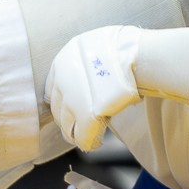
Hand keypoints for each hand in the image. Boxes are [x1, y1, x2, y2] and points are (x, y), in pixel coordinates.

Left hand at [46, 26, 188, 149]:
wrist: (135, 55)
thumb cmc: (124, 47)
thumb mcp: (92, 46)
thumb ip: (84, 62)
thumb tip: (89, 70)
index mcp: (62, 62)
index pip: (52, 90)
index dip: (62, 101)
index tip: (70, 107)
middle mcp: (63, 82)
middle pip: (57, 110)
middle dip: (68, 119)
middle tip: (79, 124)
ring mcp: (73, 101)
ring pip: (66, 127)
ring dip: (76, 133)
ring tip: (87, 135)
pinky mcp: (87, 117)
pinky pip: (82, 138)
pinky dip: (89, 142)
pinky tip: (95, 142)